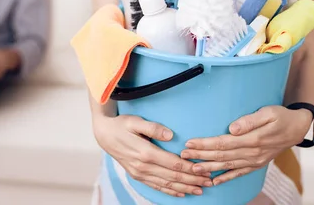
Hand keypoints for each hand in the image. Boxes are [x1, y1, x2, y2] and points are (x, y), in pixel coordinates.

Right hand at [94, 115, 212, 197]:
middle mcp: (143, 166)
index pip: (174, 164)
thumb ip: (152, 127)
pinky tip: (181, 193)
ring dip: (184, 188)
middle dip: (192, 180)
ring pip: (166, 184)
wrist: (104, 135)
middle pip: (173, 177)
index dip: (190, 168)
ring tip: (200, 190)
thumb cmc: (121, 125)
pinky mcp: (137, 175)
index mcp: (145, 152)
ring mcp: (139, 173)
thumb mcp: (135, 121)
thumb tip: (170, 134)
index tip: (205, 170)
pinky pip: (156, 186)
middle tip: (210, 182)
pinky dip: (170, 191)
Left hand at [181, 106, 311, 185]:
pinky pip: (239, 173)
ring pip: (227, 166)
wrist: (298, 128)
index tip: (190, 142)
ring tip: (192, 169)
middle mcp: (252, 153)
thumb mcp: (268, 112)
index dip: (205, 144)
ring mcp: (255, 161)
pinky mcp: (257, 164)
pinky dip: (226, 178)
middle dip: (201, 156)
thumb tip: (232, 128)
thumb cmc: (281, 116)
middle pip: (222, 156)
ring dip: (209, 168)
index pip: (223, 143)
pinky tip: (214, 181)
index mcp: (253, 139)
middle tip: (183, 155)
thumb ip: (249, 121)